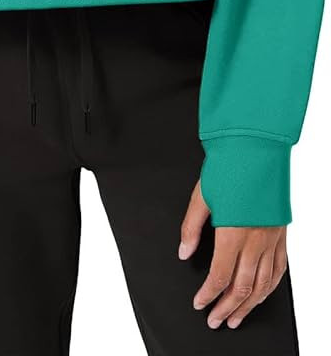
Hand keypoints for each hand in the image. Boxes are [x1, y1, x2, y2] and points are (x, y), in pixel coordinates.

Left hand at [179, 179, 287, 329]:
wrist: (256, 148)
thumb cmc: (229, 166)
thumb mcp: (201, 196)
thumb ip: (191, 228)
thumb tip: (184, 251)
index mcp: (233, 232)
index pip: (220, 276)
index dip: (208, 294)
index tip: (200, 303)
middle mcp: (255, 240)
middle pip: (242, 287)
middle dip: (226, 308)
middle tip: (215, 320)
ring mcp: (272, 238)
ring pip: (263, 284)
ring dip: (249, 305)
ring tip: (236, 317)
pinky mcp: (282, 233)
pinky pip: (280, 269)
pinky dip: (270, 287)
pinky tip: (261, 294)